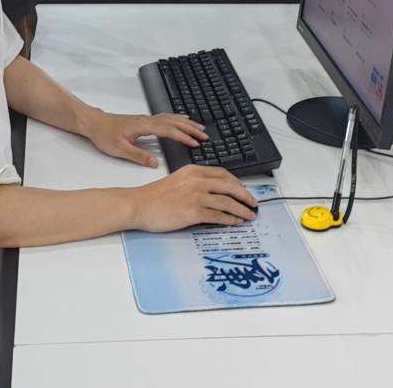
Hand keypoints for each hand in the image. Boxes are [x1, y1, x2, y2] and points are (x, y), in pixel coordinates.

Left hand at [86, 111, 208, 166]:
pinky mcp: (144, 120)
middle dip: (190, 128)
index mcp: (143, 126)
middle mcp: (147, 120)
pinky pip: (166, 117)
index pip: (168, 130)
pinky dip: (177, 118)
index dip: (183, 136)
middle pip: (174, 122)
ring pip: (171, 118)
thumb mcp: (119, 149)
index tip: (195, 143)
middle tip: (205, 135)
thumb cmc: (105, 135)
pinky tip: (182, 119)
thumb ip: (138, 156)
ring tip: (200, 128)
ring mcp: (146, 119)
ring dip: (186, 122)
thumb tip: (155, 163)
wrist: (94, 123)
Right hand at [132, 164, 258, 231]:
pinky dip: (230, 219)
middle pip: (230, 186)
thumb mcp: (178, 181)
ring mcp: (196, 195)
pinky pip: (218, 215)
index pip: (223, 174)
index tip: (244, 191)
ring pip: (227, 201)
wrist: (139, 205)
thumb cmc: (154, 196)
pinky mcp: (193, 211)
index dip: (237, 183)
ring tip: (249, 216)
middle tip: (253, 204)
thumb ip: (195, 183)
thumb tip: (213, 194)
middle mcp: (197, 180)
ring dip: (242, 210)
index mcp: (193, 170)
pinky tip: (236, 223)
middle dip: (245, 196)